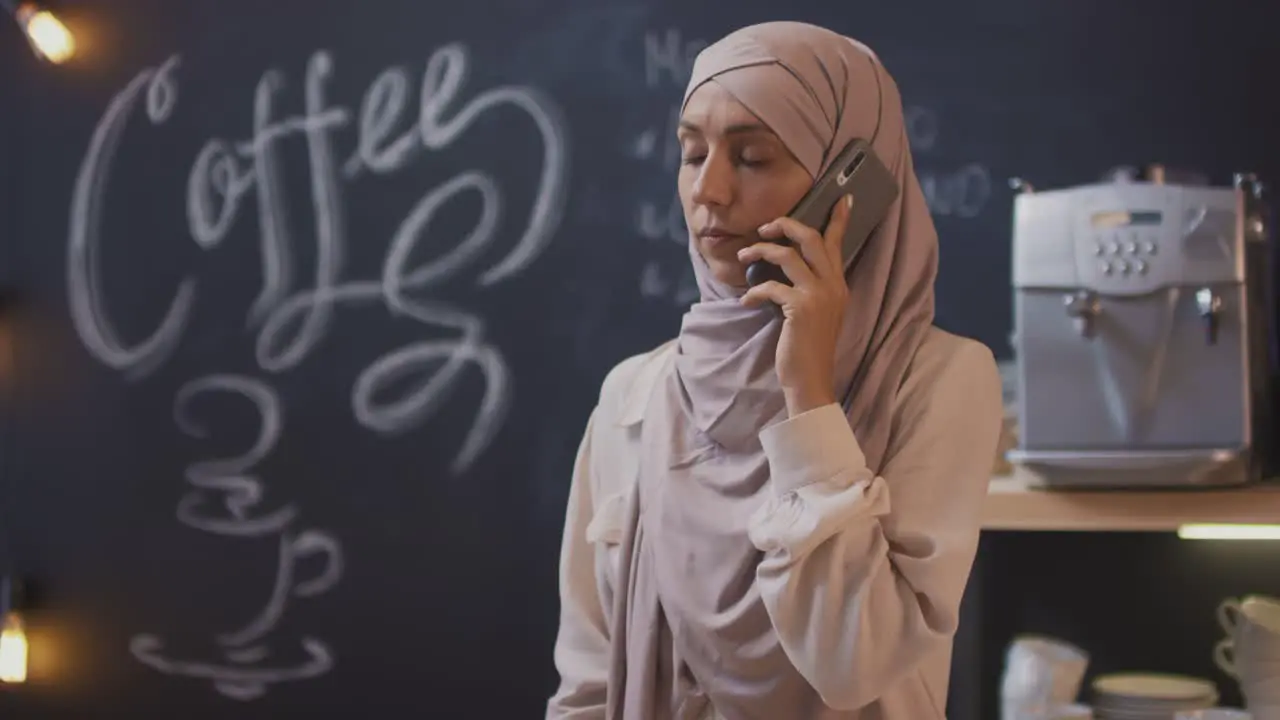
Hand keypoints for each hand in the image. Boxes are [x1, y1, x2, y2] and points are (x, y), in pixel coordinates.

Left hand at [738, 195, 851, 416]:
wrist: (811, 380)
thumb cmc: (808, 348)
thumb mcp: (817, 313)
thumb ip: (812, 289)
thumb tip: (788, 268)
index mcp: (838, 285)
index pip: (838, 244)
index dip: (839, 219)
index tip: (842, 198)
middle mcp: (833, 286)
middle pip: (811, 238)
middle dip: (785, 225)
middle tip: (765, 227)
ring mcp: (818, 296)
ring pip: (788, 255)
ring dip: (760, 251)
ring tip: (743, 256)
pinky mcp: (801, 309)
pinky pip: (771, 286)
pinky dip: (754, 291)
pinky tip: (746, 301)